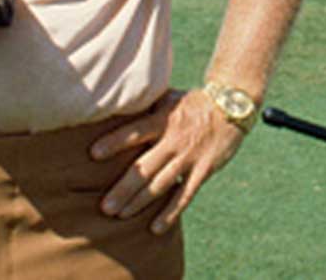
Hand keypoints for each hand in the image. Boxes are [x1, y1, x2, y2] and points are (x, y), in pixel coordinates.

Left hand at [89, 88, 245, 234]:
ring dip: (139, 202)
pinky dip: (170, 213)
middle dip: (123, 189)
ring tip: (120, 216)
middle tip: (104, 207)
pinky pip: (185, 195)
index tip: (93, 154)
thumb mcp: (169, 98)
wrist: (232, 106)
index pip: (135, 131)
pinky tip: (155, 228)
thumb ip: (146, 106)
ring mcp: (189, 157)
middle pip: (144, 167)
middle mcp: (174, 140)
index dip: (115, 142)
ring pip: (160, 185)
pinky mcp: (203, 170)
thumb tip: (116, 107)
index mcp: (163, 119)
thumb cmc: (193, 102)